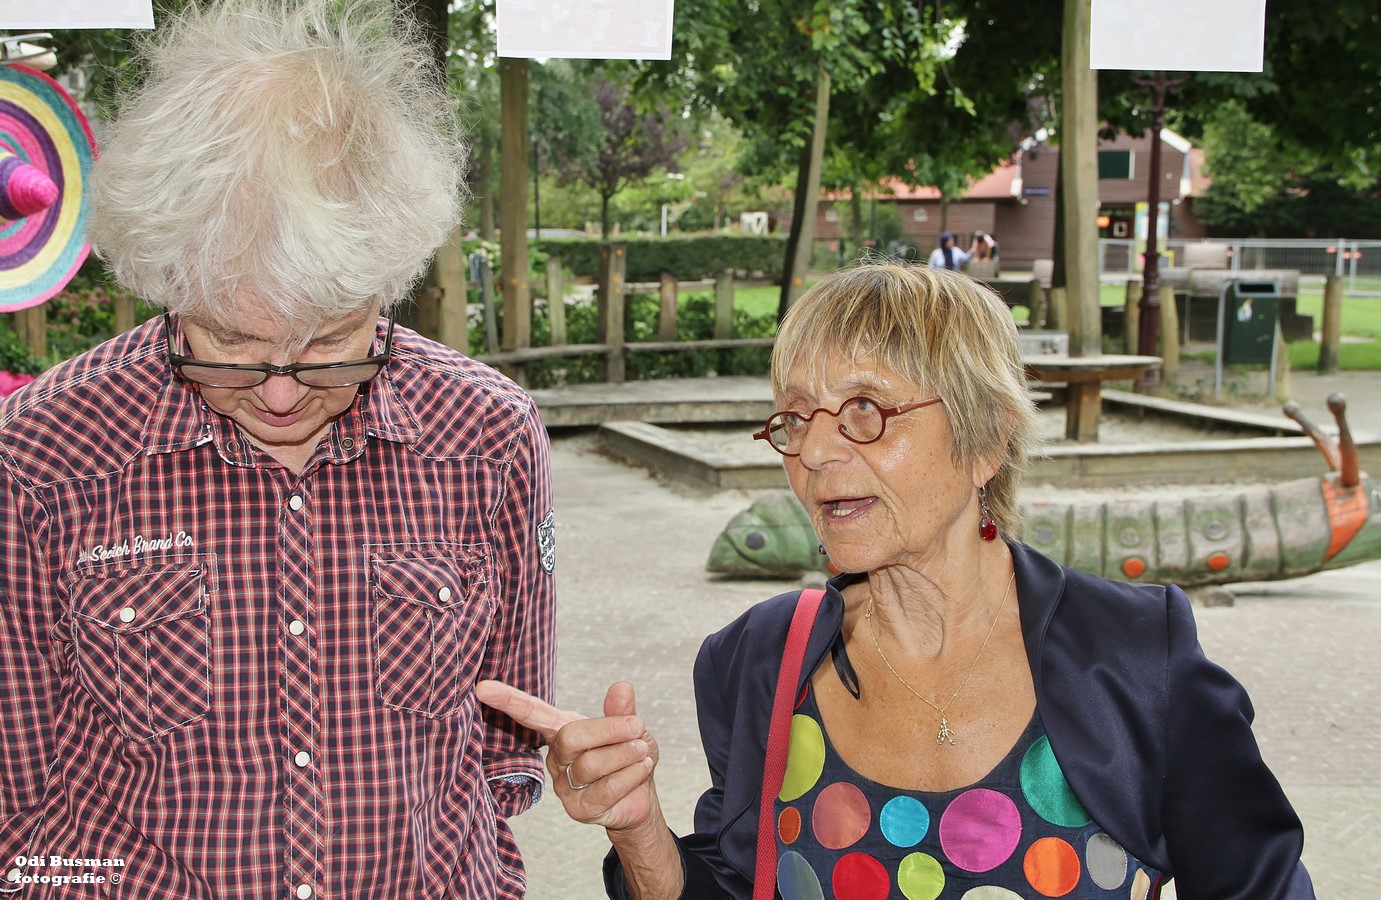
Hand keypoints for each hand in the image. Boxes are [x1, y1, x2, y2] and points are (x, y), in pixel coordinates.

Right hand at [476, 680, 661, 834]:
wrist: (640, 797)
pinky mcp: (578, 809)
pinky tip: (641, 768)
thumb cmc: (628, 755)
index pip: (531, 712)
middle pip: (570, 737)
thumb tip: (621, 687)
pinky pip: (605, 788)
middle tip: (637, 727)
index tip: (483, 688)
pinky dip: (631, 775)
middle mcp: (556, 757)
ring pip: (591, 764)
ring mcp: (563, 785)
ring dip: (626, 754)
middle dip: (610, 729)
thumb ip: (622, 709)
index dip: (508, 700)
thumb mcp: (629, 726)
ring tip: (642, 751)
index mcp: (561, 729)